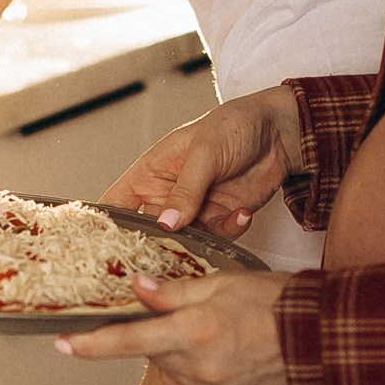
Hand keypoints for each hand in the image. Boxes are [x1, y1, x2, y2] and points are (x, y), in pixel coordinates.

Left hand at [56, 270, 290, 384]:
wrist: (323, 342)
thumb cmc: (279, 305)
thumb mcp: (225, 283)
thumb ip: (176, 291)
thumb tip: (138, 289)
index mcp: (196, 332)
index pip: (129, 339)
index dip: (90, 344)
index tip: (60, 344)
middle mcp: (198, 367)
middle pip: (150, 350)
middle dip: (160, 331)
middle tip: (193, 314)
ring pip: (169, 368)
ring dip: (178, 350)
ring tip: (218, 334)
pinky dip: (193, 370)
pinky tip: (221, 355)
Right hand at [100, 86, 300, 236]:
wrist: (278, 132)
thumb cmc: (233, 126)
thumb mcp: (204, 153)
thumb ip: (186, 190)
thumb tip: (165, 224)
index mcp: (150, 173)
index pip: (116, 203)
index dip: (106, 227)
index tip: (106, 249)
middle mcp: (166, 196)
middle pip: (148, 233)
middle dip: (156, 247)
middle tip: (166, 258)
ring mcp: (193, 210)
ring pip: (184, 242)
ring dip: (200, 242)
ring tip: (216, 228)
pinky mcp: (220, 219)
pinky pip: (217, 238)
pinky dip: (230, 231)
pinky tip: (242, 212)